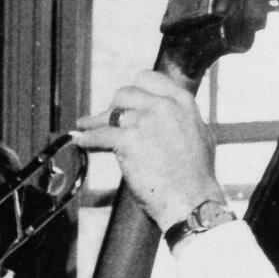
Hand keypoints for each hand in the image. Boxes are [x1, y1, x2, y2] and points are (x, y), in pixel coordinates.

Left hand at [73, 70, 224, 230]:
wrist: (191, 198)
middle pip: (125, 93)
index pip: (148, 79)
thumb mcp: (198, 134)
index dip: (132, 90)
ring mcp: (144, 122)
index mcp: (181, 101)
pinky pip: (99, 135)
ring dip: (94, 122)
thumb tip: (169, 118)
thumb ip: (179, 120)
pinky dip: (87, 139)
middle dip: (113, 106)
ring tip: (84, 127)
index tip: (123, 101)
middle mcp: (162, 105)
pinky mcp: (128, 141)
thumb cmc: (196, 176)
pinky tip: (81, 141)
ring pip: (109, 114)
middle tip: (106, 120)